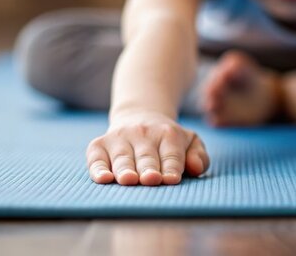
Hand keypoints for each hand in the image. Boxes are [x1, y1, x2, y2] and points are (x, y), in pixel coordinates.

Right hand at [86, 111, 209, 185]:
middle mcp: (143, 133)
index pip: (171, 155)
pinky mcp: (99, 144)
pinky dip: (98, 168)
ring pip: (122, 158)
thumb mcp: (190, 142)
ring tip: (129, 180)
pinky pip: (97, 158)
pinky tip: (103, 178)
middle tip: (151, 180)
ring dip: (125, 169)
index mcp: (168, 134)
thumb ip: (199, 155)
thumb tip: (195, 168)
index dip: (171, 168)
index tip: (171, 180)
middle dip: (149, 169)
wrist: (139, 117)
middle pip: (147, 157)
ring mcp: (120, 137)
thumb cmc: (169, 140)